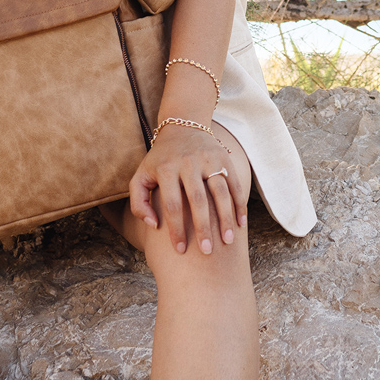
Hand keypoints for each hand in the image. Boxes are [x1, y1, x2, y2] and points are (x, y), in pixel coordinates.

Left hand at [128, 124, 248, 255]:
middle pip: (198, 200)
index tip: (180, 250)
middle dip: (203, 228)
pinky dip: (239, 204)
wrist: (182, 126)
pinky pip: (234, 184)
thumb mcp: (141, 176)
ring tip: (227, 241)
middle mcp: (187, 163)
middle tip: (206, 252)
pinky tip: (240, 224)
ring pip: (220, 192)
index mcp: (166, 169)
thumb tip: (153, 225)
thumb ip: (138, 202)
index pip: (172, 205)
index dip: (176, 229)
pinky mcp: (223, 158)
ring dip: (225, 218)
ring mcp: (208, 160)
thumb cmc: (159, 160)